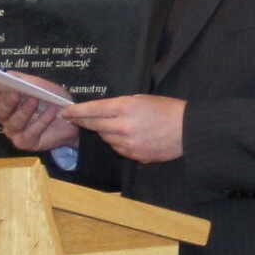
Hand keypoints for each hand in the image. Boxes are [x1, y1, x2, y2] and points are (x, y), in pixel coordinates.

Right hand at [0, 75, 79, 154]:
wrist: (72, 120)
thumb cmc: (53, 101)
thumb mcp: (41, 86)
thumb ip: (24, 80)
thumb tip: (6, 74)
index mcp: (7, 101)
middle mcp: (7, 118)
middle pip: (0, 111)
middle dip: (6, 102)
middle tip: (14, 93)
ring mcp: (15, 132)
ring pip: (14, 123)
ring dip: (25, 111)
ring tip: (35, 101)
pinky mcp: (25, 143)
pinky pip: (31, 132)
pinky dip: (41, 120)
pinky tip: (51, 111)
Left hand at [69, 93, 185, 164]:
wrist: (188, 130)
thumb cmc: (167, 109)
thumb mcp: (142, 99)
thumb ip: (120, 106)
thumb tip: (101, 112)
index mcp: (126, 107)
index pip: (93, 110)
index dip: (77, 111)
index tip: (66, 112)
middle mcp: (124, 126)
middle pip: (95, 125)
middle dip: (83, 122)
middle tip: (74, 119)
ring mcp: (128, 144)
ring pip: (105, 138)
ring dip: (104, 131)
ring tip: (113, 125)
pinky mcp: (135, 156)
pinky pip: (118, 148)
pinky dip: (117, 142)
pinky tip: (126, 136)